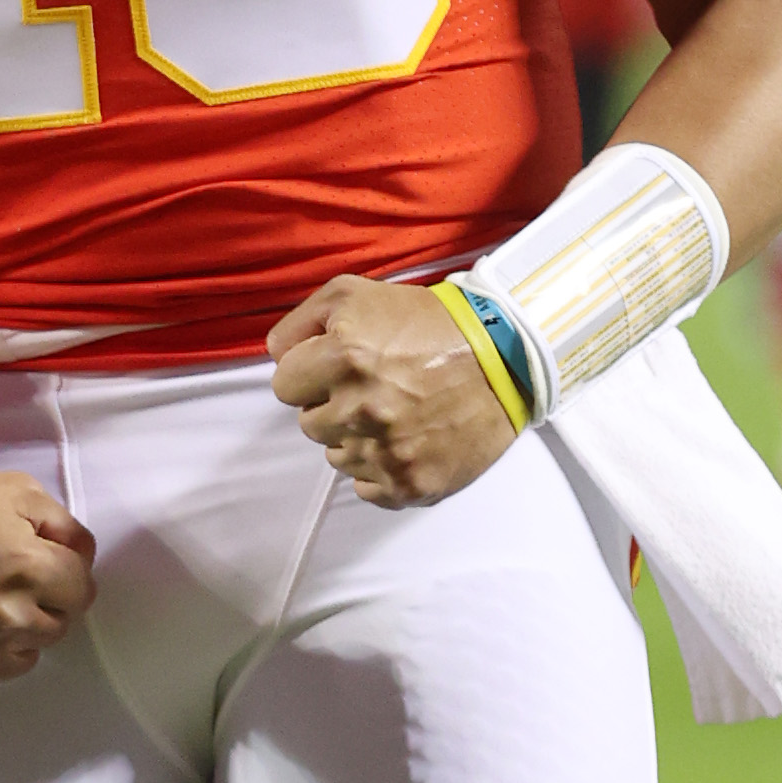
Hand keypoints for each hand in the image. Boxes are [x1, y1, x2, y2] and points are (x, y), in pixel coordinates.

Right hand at [0, 466, 97, 703]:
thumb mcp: (10, 489)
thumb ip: (61, 524)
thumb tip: (84, 558)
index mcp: (26, 568)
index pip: (81, 591)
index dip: (66, 576)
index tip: (45, 569)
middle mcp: (5, 617)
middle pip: (56, 629)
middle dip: (42, 606)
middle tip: (9, 586)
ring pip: (22, 661)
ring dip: (12, 637)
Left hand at [267, 274, 520, 509]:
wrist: (505, 357)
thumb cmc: (428, 322)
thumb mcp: (356, 294)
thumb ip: (301, 322)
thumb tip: (276, 356)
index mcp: (343, 358)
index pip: (284, 386)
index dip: (309, 373)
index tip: (336, 367)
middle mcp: (360, 409)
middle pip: (309, 424)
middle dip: (332, 405)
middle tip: (372, 387)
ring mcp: (385, 453)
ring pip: (336, 457)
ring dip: (355, 437)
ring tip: (394, 411)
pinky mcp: (410, 485)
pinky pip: (367, 488)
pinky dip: (380, 469)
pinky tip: (405, 440)